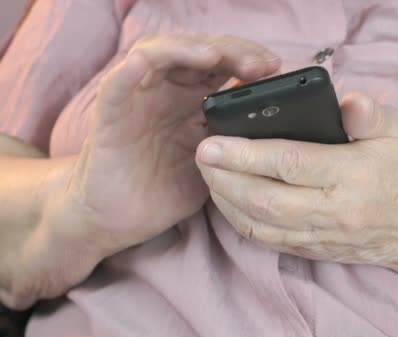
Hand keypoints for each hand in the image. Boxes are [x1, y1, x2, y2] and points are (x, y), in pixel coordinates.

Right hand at [67, 34, 280, 252]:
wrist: (119, 219)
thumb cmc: (165, 189)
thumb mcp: (213, 165)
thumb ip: (236, 143)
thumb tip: (278, 130)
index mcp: (194, 101)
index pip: (223, 65)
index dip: (249, 60)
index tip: (275, 68)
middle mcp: (168, 92)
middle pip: (198, 53)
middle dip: (232, 51)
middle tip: (259, 63)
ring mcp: (139, 98)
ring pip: (160, 55)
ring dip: (188, 50)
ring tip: (215, 56)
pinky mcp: (112, 114)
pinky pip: (118, 84)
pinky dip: (130, 70)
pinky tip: (144, 62)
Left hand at [196, 93, 397, 274]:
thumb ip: (371, 114)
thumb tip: (346, 102)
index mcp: (353, 176)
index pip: (290, 164)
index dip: (246, 154)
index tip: (212, 142)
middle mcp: (335, 212)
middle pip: (266, 200)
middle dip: (225, 178)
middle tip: (201, 156)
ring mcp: (324, 236)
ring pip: (262, 226)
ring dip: (227, 202)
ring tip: (208, 176)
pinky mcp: (318, 251)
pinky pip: (271, 242)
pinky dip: (243, 222)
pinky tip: (229, 202)